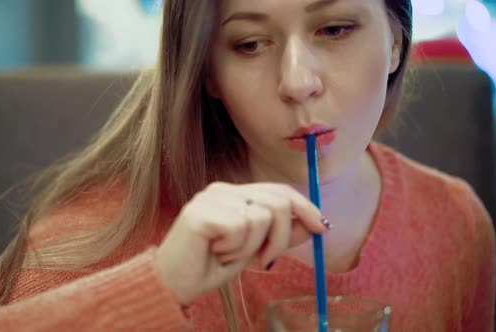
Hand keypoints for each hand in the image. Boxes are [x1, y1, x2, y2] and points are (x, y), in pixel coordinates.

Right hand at [154, 182, 328, 304]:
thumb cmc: (210, 266)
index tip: (322, 227)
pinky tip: (215, 252)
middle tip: (265, 261)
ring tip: (227, 255)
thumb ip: (278, 235)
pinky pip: (240, 228)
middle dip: (281, 237)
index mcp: (234, 194)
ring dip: (251, 248)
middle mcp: (222, 190)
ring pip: (261, 217)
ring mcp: (210, 198)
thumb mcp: (253, 251)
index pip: (278, 190)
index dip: (304, 207)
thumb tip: (312, 225)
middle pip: (277, 201)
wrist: (174, 284)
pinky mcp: (200, 212)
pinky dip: (234, 249)